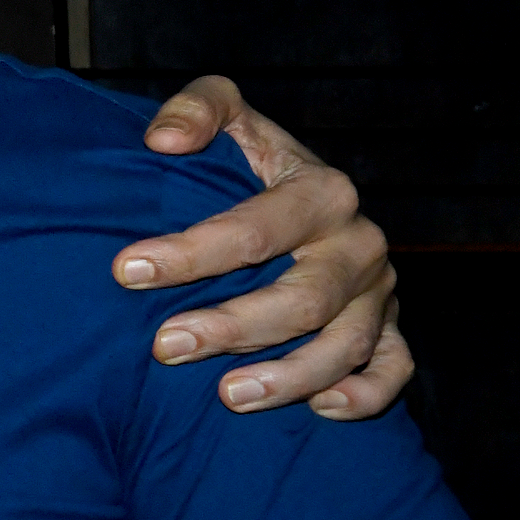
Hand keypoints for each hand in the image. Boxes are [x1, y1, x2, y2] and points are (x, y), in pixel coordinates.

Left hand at [115, 76, 411, 420]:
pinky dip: (363, 394)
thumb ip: (196, 109)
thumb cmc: (248, 158)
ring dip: (289, 376)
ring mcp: (377, 289)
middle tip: (164, 345)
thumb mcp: (225, 113)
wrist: (297, 188)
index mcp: (323, 190)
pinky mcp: (389, 324)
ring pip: (347, 345)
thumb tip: (162, 140)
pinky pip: (393, 367)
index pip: (255, 229)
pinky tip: (317, 409)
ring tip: (226, 395)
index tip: (126, 270)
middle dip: (232, 327)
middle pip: (304, 299)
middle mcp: (359, 242)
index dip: (190, 252)